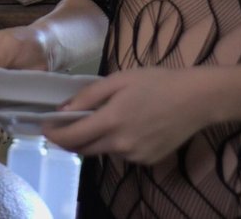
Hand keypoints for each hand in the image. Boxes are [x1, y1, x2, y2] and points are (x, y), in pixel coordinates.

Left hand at [43, 67, 214, 164]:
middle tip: (67, 125)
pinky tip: (133, 126)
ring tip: (110, 118)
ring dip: (98, 139)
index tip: (44, 127)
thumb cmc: (157, 82)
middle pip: (84, 149)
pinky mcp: (147, 161)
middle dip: (71, 139)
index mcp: (111, 121)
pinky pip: (123, 154)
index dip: (54, 134)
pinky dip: (119, 143)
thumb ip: (90, 95)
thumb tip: (64, 110)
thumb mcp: (120, 79)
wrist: (196, 99)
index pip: (72, 136)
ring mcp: (134, 156)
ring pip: (105, 151)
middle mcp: (120, 144)